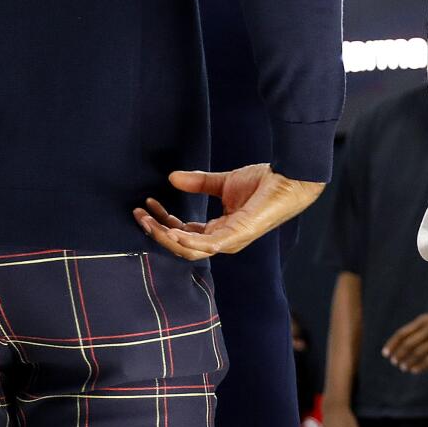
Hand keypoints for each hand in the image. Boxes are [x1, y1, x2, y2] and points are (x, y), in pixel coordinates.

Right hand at [135, 164, 323, 259]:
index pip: (183, 234)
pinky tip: (172, 230)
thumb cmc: (263, 181)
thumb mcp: (224, 182)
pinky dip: (188, 241)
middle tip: (139, 215)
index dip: (162, 222)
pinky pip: (208, 245)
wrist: (288, 177)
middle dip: (157, 232)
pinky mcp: (239, 235)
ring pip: (190, 249)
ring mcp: (231, 240)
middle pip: (182, 246)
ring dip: (166, 236)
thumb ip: (198, 182)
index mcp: (219, 230)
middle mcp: (223, 240)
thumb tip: (171, 178)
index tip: (146, 205)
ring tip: (148, 220)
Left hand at [382, 311, 427, 373]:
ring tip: (402, 367)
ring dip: (408, 362)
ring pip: (419, 353)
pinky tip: (414, 370)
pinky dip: (420, 366)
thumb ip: (417, 330)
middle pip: (409, 344)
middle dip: (399, 354)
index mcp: (424, 319)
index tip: (385, 353)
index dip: (392, 344)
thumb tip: (398, 345)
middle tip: (394, 362)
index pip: (403, 333)